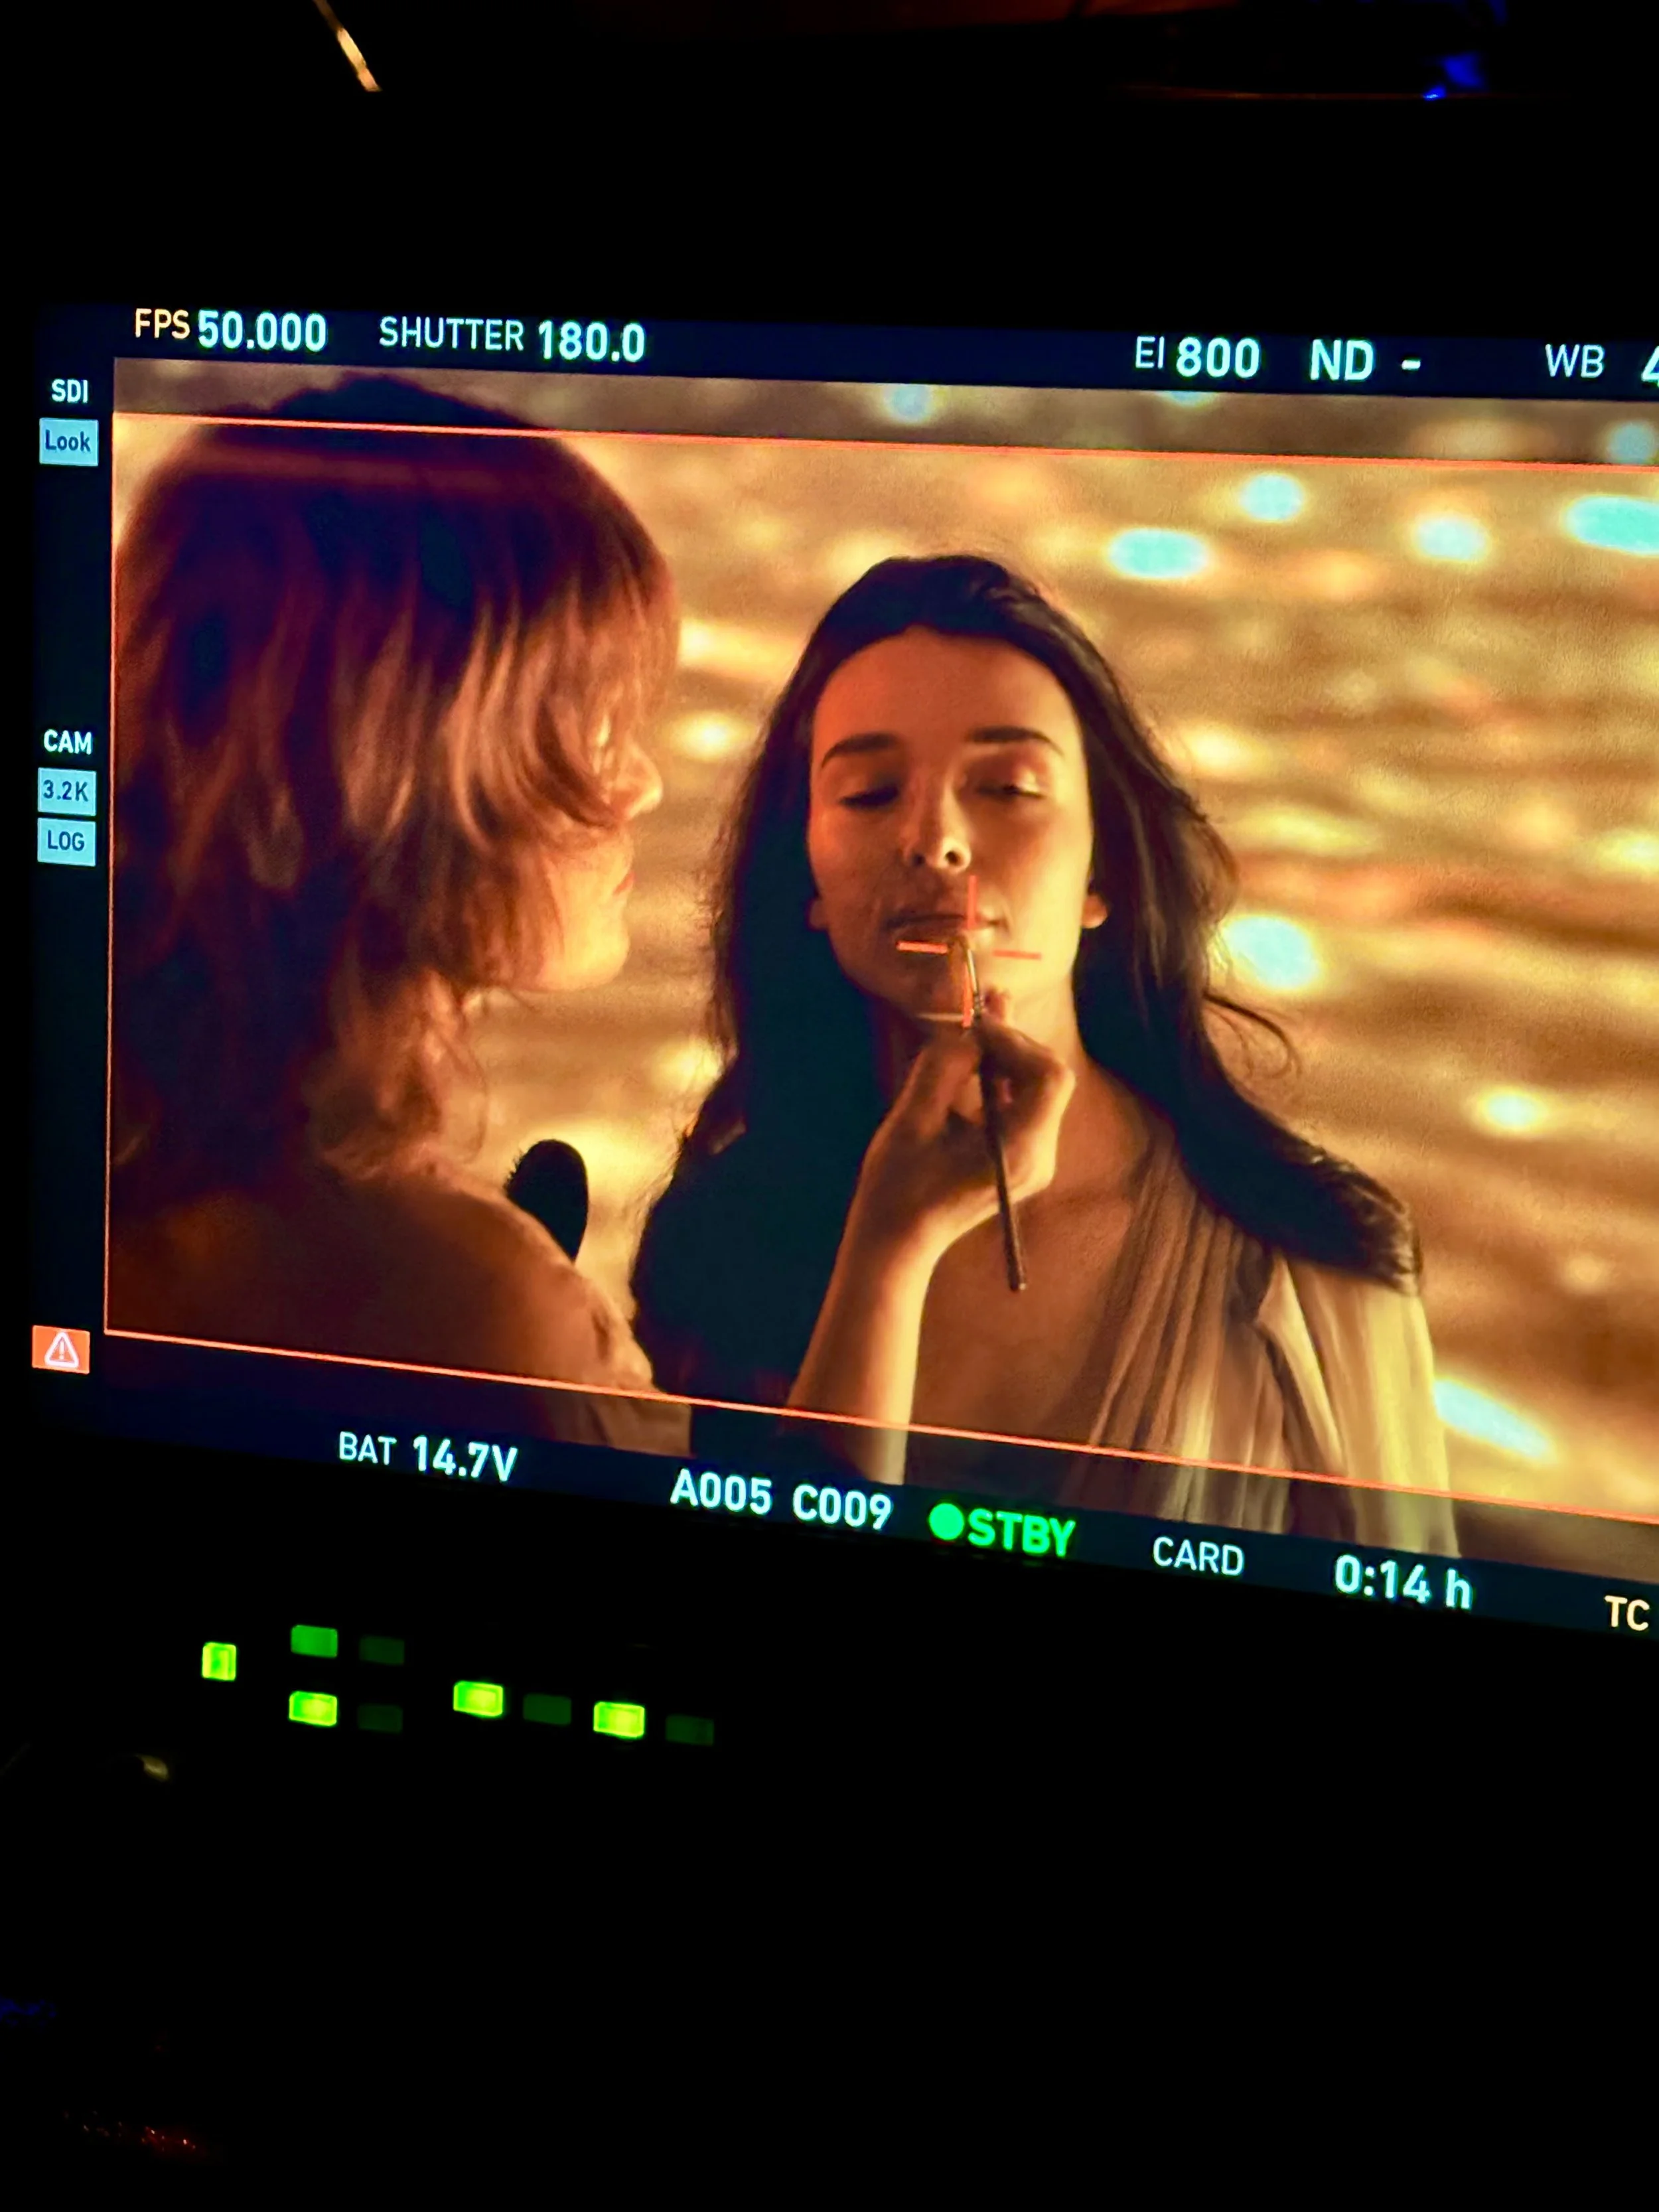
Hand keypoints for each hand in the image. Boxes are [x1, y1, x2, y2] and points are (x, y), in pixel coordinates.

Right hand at [847, 992, 1074, 1271]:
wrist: (896, 1241)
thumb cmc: (898, 1186)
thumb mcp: (915, 1118)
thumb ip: (945, 1065)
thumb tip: (970, 1024)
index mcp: (1020, 1150)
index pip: (1047, 1076)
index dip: (1015, 1041)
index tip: (975, 1027)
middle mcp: (1039, 1156)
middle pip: (1048, 1078)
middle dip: (1012, 1043)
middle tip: (978, 1011)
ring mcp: (1033, 1160)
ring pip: (1036, 1089)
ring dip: (1006, 1056)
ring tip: (976, 1022)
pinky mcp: (1020, 1159)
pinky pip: (1021, 1106)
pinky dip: (1000, 1078)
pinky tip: (974, 1058)